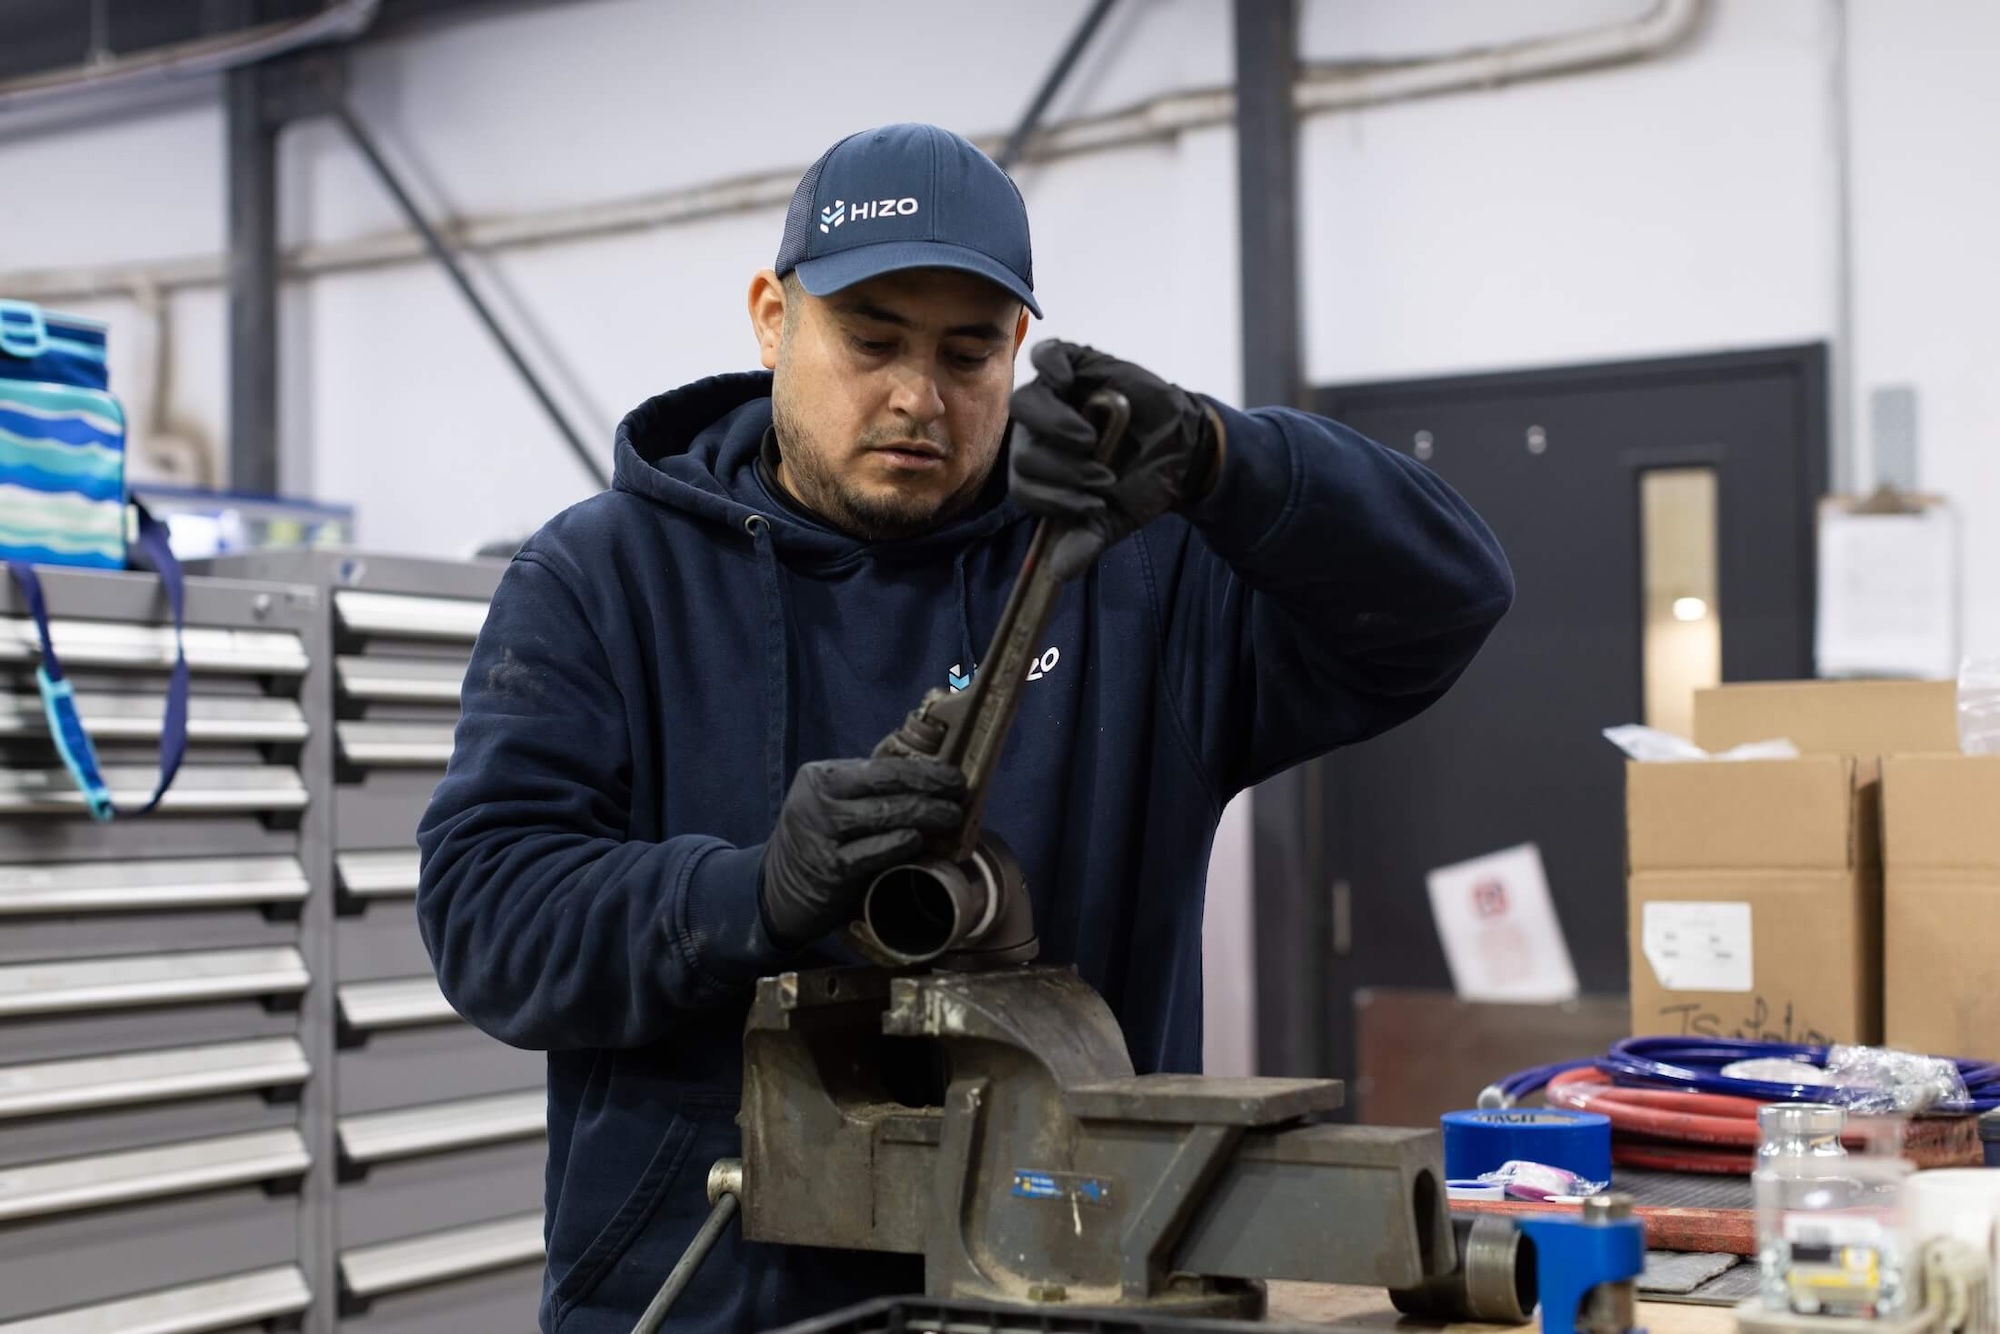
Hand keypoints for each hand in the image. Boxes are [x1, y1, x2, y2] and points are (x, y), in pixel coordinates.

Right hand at [758, 756, 967, 949]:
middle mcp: (817, 800)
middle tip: (959, 795)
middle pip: (885, 786)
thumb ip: (869, 790)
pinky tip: (918, 840)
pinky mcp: (829, 869)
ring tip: (951, 817)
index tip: (954, 777)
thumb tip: (929, 776)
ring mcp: (821, 834)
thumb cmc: (819, 842)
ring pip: (883, 816)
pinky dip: (899, 844)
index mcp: (821, 776)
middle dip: (930, 788)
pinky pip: (873, 852)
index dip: (923, 770)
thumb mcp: (833, 805)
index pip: (881, 767)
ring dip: (924, 814)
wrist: (777, 892)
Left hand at [1008, 340, 1223, 580]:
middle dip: (1061, 471)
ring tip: (1089, 441)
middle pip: (1021, 448)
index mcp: (1040, 469)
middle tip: (1102, 478)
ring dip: (1056, 428)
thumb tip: (1061, 573)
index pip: (1022, 485)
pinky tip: (1070, 384)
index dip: (1051, 498)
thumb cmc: (1140, 483)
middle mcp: (1039, 433)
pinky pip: (1047, 357)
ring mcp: (1055, 396)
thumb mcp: (1116, 517)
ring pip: (1027, 404)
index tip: (1092, 505)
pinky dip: (1053, 369)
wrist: (1182, 449)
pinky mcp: (1075, 365)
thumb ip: (1088, 539)